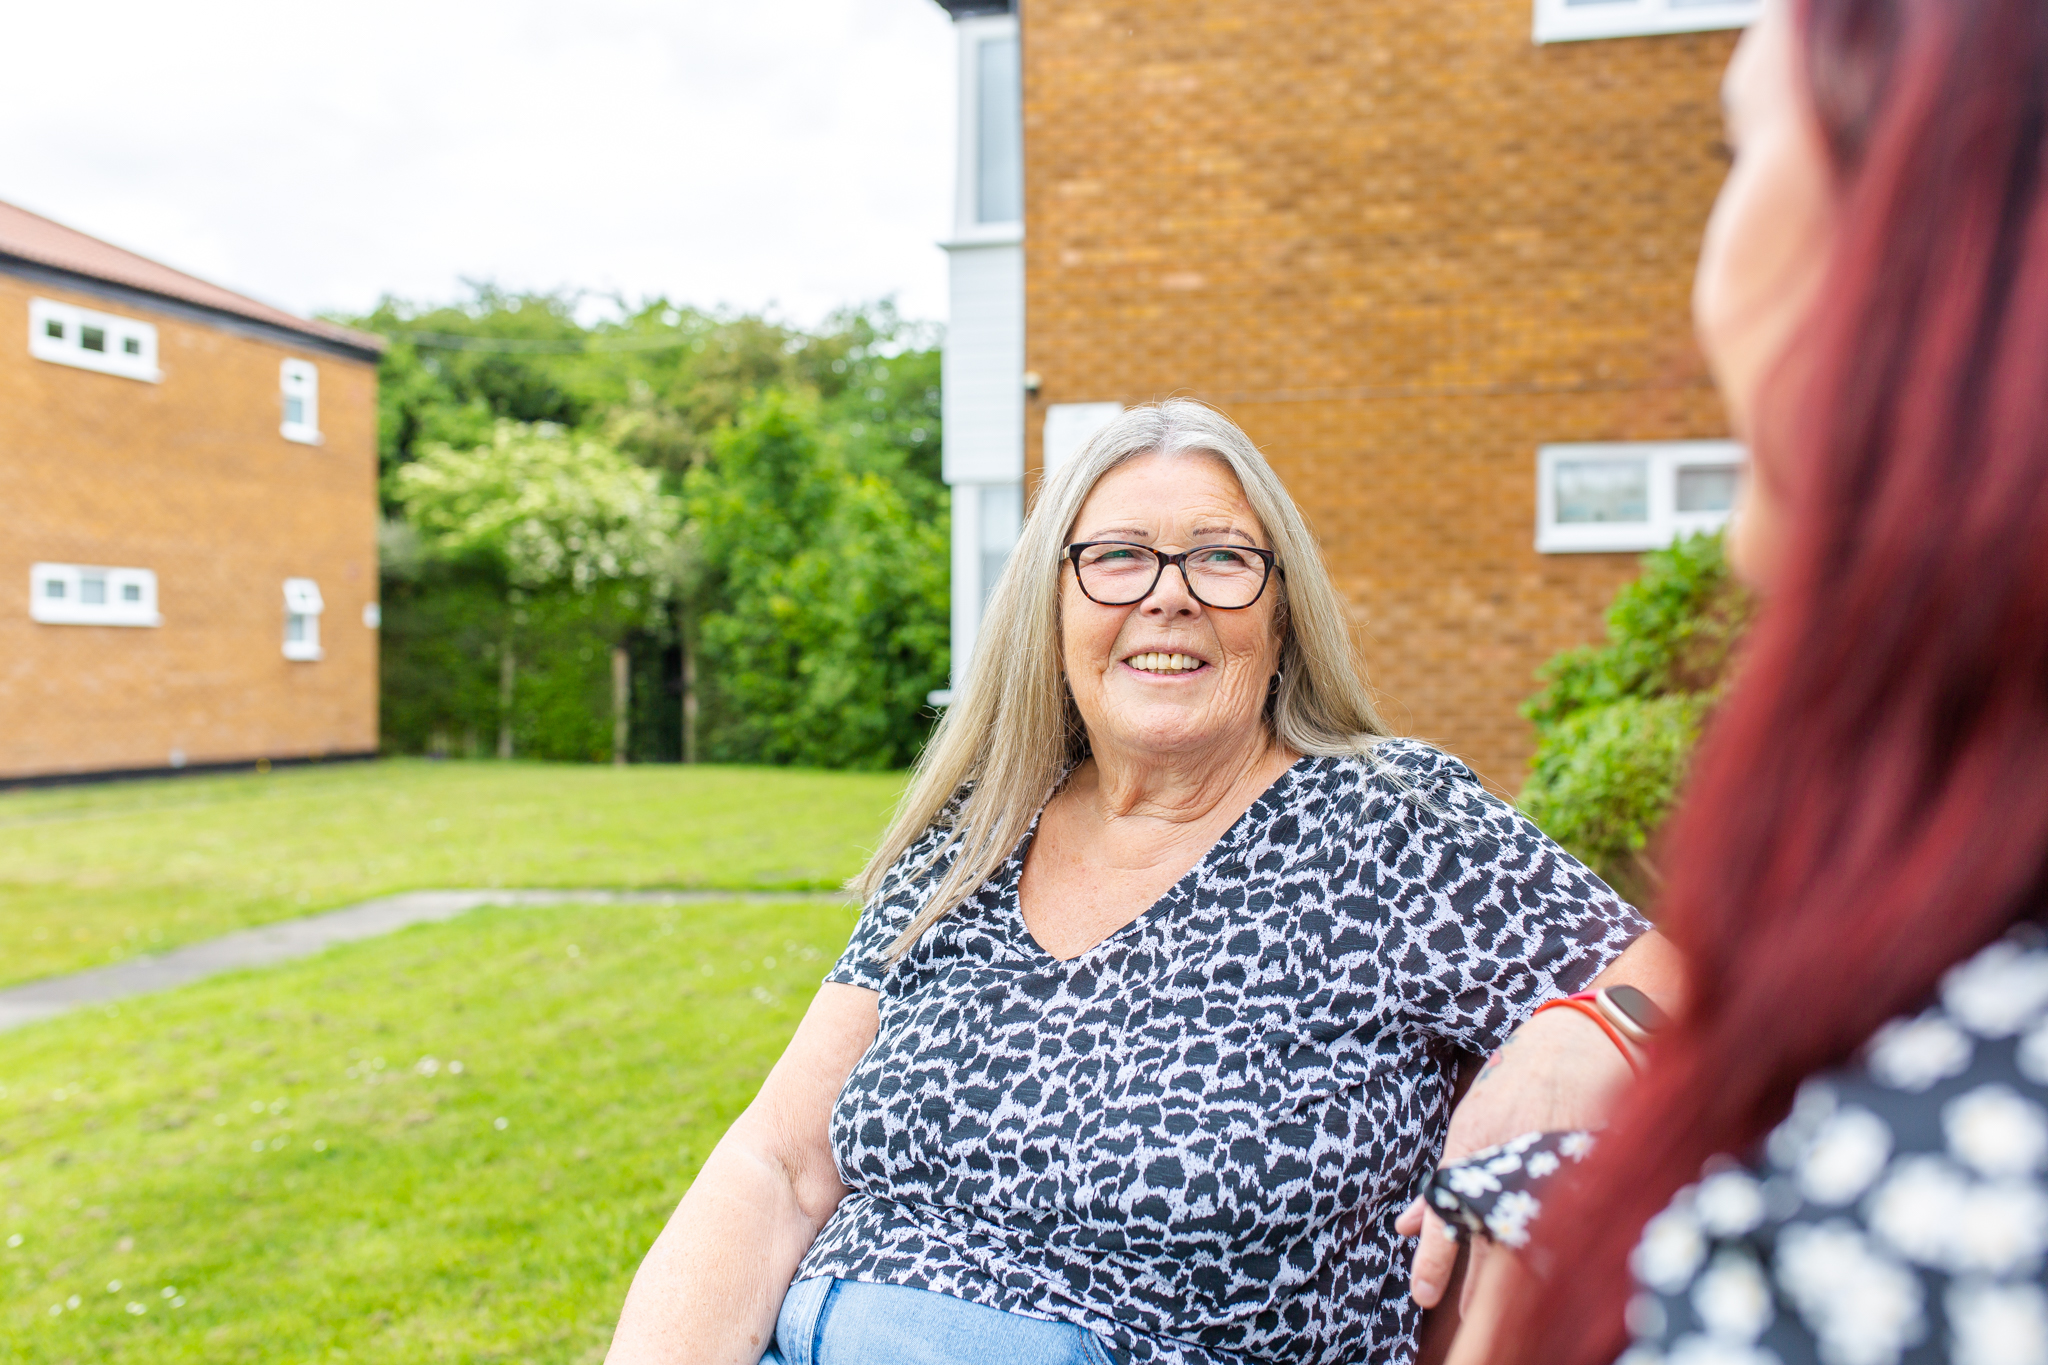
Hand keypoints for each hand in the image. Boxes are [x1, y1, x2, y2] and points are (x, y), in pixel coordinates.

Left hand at [1396, 1006, 1633, 1309]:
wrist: (1578, 1047)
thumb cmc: (1512, 1090)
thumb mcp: (1464, 1133)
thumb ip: (1439, 1188)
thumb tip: (1404, 1229)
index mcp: (1473, 1157)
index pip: (1447, 1225)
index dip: (1434, 1265)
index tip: (1422, 1297)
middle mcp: (1510, 1172)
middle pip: (1492, 1254)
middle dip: (1478, 1298)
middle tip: (1465, 1323)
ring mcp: (1552, 1179)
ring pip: (1533, 1255)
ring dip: (1517, 1292)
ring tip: (1502, 1322)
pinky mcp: (1589, 1180)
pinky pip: (1574, 1234)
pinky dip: (1561, 1262)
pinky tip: (1555, 1286)